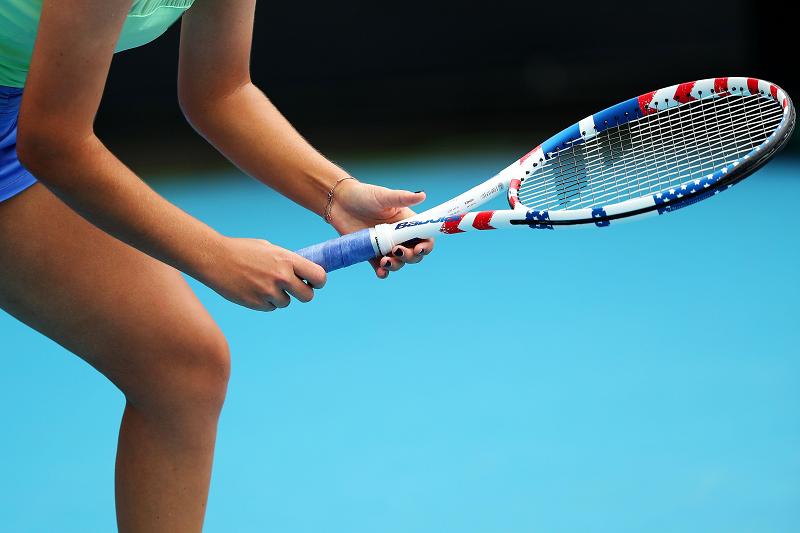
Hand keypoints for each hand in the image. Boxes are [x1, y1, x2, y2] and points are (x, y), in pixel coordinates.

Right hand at [201, 236, 325, 310]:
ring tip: (264, 283)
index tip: (314, 282)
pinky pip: (270, 307)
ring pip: (286, 303)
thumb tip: (303, 272)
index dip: (319, 281)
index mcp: (287, 260)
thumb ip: (287, 261)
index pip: (319, 276)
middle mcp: (281, 277)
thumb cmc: (243, 250)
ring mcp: (269, 292)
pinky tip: (253, 288)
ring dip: (280, 297)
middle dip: (303, 293)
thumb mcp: (269, 248)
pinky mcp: (257, 304)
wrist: (215, 258)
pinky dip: (266, 301)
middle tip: (295, 288)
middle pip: (308, 296)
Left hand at [329, 179, 434, 277]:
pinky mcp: (370, 253)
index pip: (423, 237)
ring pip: (399, 262)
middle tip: (398, 251)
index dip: (426, 245)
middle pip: (414, 253)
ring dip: (397, 265)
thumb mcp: (383, 196)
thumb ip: (402, 198)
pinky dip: (383, 272)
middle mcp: (398, 236)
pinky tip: (381, 271)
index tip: (419, 248)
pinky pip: (380, 267)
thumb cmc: (363, 195)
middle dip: (411, 257)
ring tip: (385, 260)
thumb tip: (422, 195)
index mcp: (405, 223)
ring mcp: (384, 246)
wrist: (338, 202)